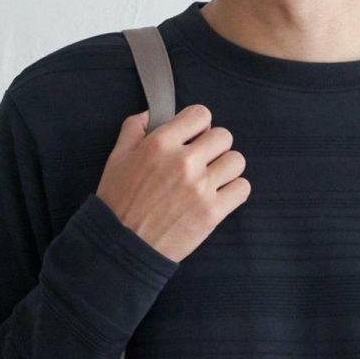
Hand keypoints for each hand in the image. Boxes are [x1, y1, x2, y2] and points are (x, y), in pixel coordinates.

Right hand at [95, 104, 250, 263]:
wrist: (123, 245)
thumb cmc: (118, 201)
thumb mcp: (117, 156)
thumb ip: (134, 128)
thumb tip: (153, 113)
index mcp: (161, 144)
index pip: (201, 115)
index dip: (199, 125)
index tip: (194, 138)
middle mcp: (184, 162)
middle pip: (224, 136)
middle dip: (214, 146)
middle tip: (202, 161)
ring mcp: (201, 187)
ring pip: (237, 161)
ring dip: (226, 168)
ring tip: (212, 179)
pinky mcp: (212, 212)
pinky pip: (242, 188)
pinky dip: (234, 190)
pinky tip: (219, 195)